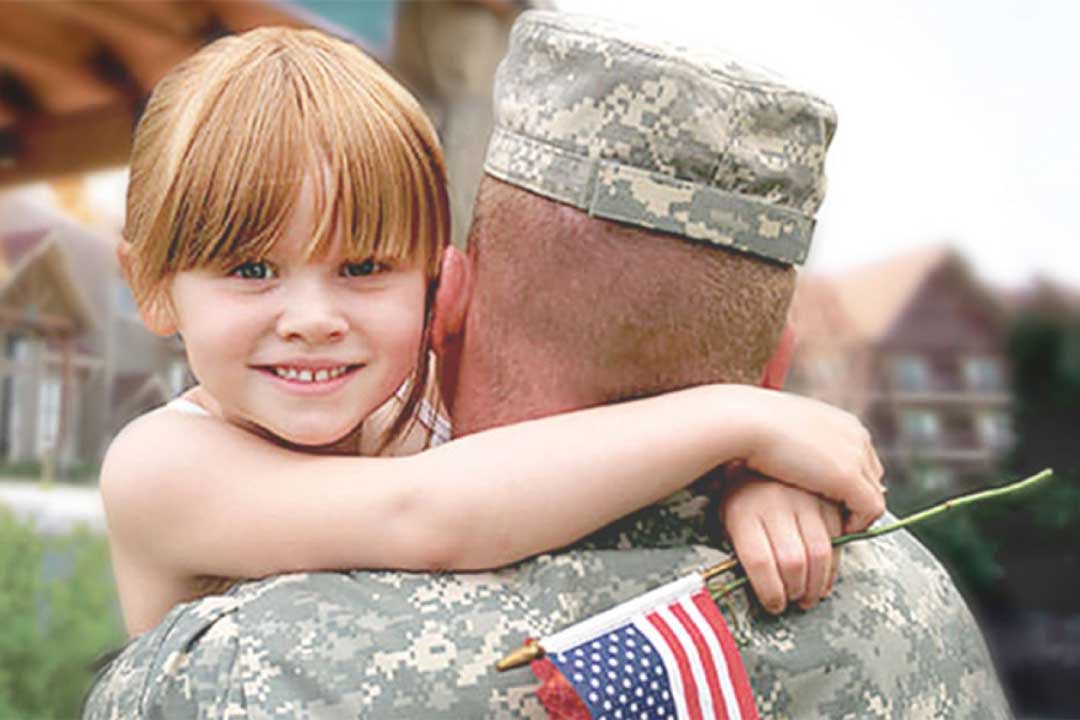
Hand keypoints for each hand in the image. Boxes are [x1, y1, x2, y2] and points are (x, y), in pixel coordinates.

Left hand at [720, 467, 842, 613]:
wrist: (759, 437)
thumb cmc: (740, 487)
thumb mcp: (728, 516)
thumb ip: (742, 546)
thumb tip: (762, 583)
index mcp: (745, 512)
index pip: (760, 563)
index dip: (770, 592)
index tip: (774, 605)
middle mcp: (775, 504)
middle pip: (793, 562)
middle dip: (797, 591)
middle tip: (796, 601)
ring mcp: (803, 498)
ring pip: (820, 552)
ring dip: (819, 582)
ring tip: (811, 593)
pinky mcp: (825, 494)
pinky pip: (837, 533)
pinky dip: (834, 558)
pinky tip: (825, 569)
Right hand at [736, 386, 884, 532]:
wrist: (748, 423)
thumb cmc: (753, 425)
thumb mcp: (785, 432)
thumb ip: (801, 444)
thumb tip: (794, 460)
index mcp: (842, 423)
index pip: (862, 459)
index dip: (849, 484)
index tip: (830, 501)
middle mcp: (856, 437)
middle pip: (872, 478)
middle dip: (855, 500)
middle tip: (834, 519)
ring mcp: (856, 456)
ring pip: (874, 495)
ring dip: (856, 515)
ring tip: (834, 530)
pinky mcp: (850, 477)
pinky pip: (870, 510)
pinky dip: (857, 524)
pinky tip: (834, 532)